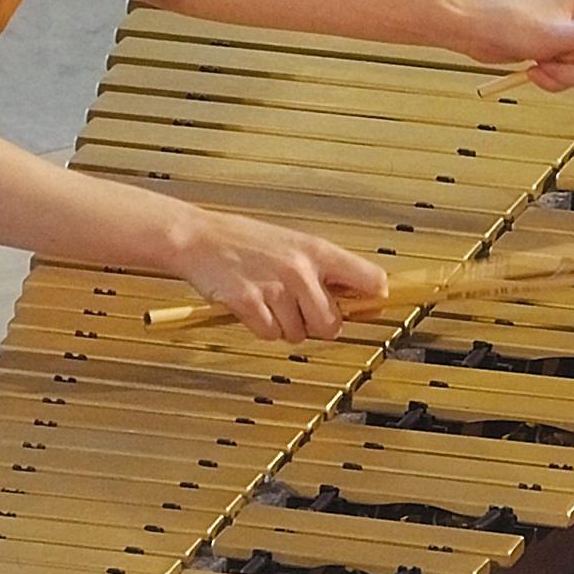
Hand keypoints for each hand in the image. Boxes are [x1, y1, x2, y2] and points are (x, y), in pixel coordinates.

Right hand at [169, 207, 388, 341]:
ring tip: (270, 301)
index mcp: (317, 251)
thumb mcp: (294, 244)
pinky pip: (269, 335)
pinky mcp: (249, 303)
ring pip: (298, 335)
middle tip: (299, 309)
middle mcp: (300, 269)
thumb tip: (362, 297)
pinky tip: (252, 306)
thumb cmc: (247, 241)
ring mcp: (275, 287)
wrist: (200, 238)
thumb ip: (326, 269)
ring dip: (284, 326)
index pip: (371, 279)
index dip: (373, 300)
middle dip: (316, 326)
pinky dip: (260, 328)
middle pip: (331, 325)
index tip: (369, 306)